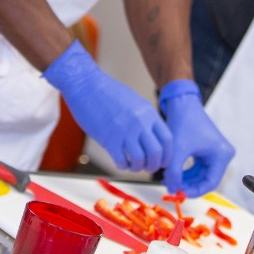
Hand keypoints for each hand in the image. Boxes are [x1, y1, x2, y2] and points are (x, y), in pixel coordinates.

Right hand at [44, 40, 171, 172]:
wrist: (86, 86)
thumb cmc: (108, 93)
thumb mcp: (135, 102)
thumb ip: (145, 119)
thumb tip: (152, 137)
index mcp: (148, 113)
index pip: (167, 139)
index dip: (167, 155)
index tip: (162, 161)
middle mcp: (140, 122)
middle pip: (156, 153)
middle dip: (154, 165)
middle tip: (148, 167)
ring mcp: (125, 131)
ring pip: (140, 160)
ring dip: (138, 167)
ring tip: (132, 165)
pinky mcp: (109, 139)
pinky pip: (121, 161)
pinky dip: (123, 166)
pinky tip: (120, 162)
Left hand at [158, 79, 233, 196]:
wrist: (182, 103)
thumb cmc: (183, 122)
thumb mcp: (177, 150)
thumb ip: (173, 172)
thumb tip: (172, 190)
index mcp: (221, 155)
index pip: (210, 183)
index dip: (194, 191)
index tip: (179, 194)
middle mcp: (222, 154)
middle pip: (206, 180)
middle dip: (188, 185)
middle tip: (172, 188)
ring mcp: (216, 153)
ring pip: (200, 175)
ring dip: (185, 179)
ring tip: (169, 180)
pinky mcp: (208, 150)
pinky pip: (198, 167)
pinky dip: (186, 171)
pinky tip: (172, 173)